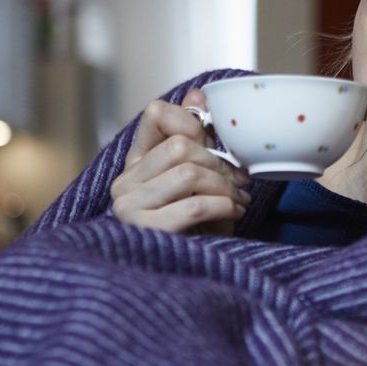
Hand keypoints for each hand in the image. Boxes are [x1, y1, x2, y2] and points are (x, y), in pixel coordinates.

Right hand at [110, 88, 250, 234]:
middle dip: (221, 163)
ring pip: (188, 172)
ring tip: (239, 200)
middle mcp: (125, 182)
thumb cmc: (198, 226)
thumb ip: (198, 138)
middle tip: (241, 182)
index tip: (216, 144)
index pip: (156, 113)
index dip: (192, 120)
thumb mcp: (202, 178)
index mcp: (137, 162)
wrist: (193, 272)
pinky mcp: (143, 230)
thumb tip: (198, 93)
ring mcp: (129, 207)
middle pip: (180, 145)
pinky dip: (222, 206)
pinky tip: (233, 213)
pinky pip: (193, 205)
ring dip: (225, 187)